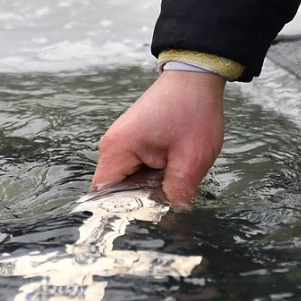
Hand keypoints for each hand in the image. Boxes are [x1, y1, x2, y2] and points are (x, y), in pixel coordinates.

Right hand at [92, 70, 225, 209]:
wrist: (196, 77)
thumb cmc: (192, 109)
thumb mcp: (192, 156)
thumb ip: (180, 190)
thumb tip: (174, 215)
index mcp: (118, 150)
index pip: (104, 196)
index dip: (123, 213)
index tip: (144, 223)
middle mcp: (112, 147)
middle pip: (117, 191)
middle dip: (140, 203)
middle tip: (166, 209)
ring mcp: (122, 144)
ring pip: (129, 182)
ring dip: (149, 189)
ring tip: (170, 190)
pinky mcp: (134, 142)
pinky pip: (137, 170)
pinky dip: (153, 177)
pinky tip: (170, 177)